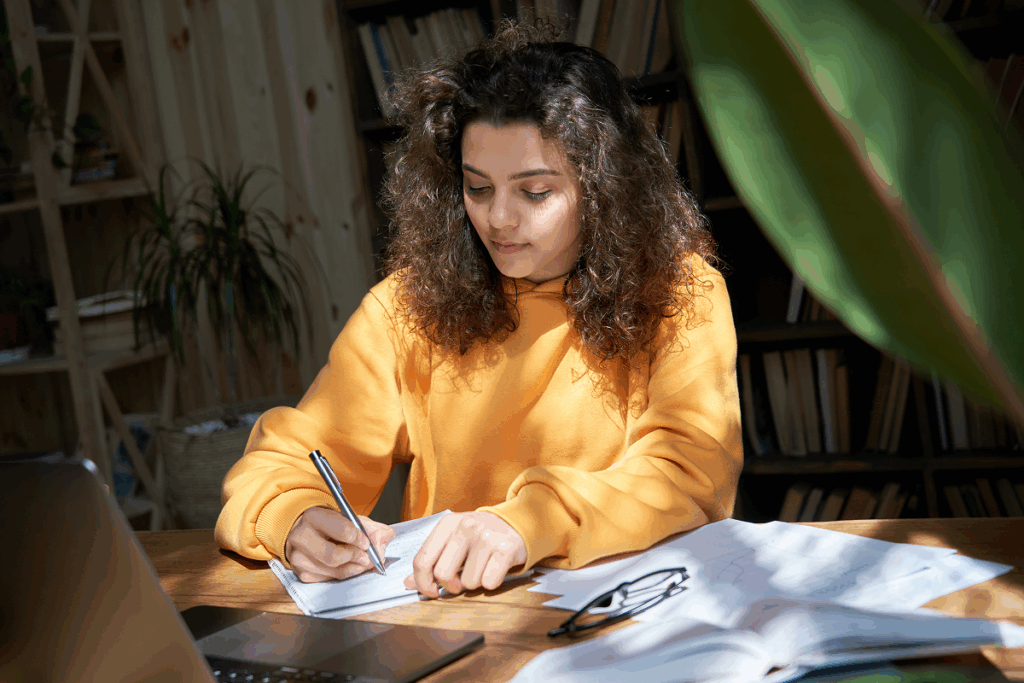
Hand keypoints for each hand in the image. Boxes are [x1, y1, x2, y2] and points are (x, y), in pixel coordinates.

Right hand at [284, 507, 394, 582]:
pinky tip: (347, 565)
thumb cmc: (332, 525)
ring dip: (353, 568)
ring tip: (360, 561)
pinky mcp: (302, 573)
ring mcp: (298, 557)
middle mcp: (301, 536)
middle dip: (355, 557)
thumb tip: (380, 546)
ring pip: (333, 570)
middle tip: (366, 557)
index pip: (342, 530)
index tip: (366, 542)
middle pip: (333, 556)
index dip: (359, 539)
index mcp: (314, 516)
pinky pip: (329, 579)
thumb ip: (372, 528)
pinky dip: (344, 574)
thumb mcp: (352, 518)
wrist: (309, 530)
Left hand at [403, 511, 525, 597]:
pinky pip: (489, 582)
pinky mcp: (505, 549)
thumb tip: (408, 584)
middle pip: (442, 574)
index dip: (423, 582)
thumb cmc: (481, 535)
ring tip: (482, 568)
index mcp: (447, 524)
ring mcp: (485, 537)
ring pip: (468, 582)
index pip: (422, 560)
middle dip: (450, 586)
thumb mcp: (454, 540)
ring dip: (474, 582)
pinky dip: (492, 582)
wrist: (518, 523)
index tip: (432, 591)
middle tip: (459, 582)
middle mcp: (465, 527)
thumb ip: (432, 560)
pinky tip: (495, 569)